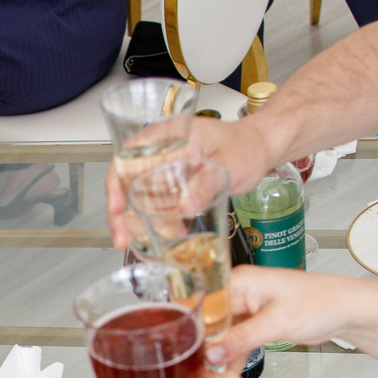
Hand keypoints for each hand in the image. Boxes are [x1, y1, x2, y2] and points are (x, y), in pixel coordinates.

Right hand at [105, 113, 279, 250]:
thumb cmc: (247, 145)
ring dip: (132, 219)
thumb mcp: (229, 163)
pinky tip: (157, 236)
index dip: (115, 182)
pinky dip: (151, 219)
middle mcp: (161, 150)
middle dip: (119, 212)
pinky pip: (153, 201)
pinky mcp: (172, 182)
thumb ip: (207, 183)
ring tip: (134, 242)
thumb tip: (184, 207)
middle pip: (125, 179)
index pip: (128, 155)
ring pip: (136, 194)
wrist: (261, 149)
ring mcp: (165, 166)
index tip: (117, 207)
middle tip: (122, 237)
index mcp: (168, 135)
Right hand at [205, 267, 370, 373]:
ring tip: (209, 373)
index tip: (185, 352)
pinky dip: (233, 353)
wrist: (347, 309)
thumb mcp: (277, 323)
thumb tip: (211, 353)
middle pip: (208, 320)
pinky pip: (236, 338)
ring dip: (218, 351)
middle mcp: (240, 291)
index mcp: (240, 281)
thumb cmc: (321, 301)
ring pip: (221, 332)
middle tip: (196, 368)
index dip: (191, 329)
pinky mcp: (257, 321)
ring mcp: (249, 307)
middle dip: (203, 344)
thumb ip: (240, 339)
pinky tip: (227, 369)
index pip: (202, 304)